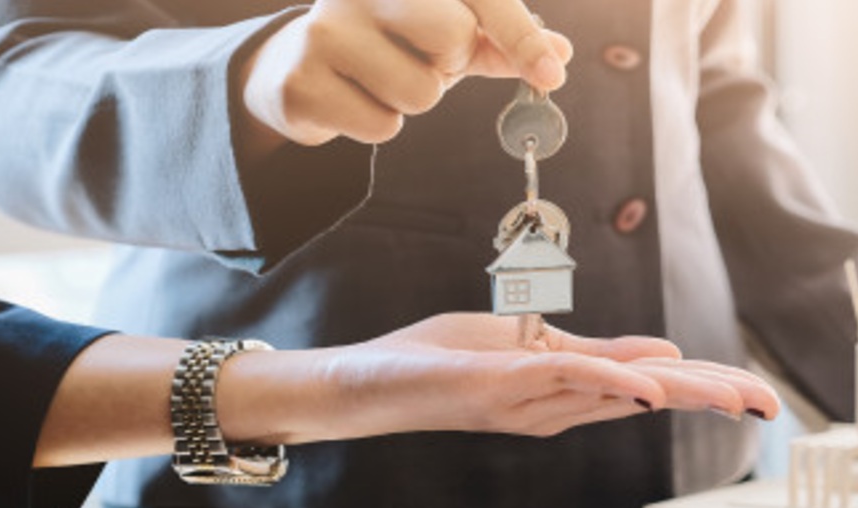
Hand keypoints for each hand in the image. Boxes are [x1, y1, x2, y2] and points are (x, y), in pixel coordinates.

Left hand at [221, 313, 780, 443]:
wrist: (366, 383)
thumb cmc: (440, 359)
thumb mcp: (530, 344)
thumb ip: (593, 351)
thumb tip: (665, 357)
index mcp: (573, 389)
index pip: (655, 386)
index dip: (711, 387)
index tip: (764, 397)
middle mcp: (561, 403)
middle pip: (653, 398)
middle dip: (714, 398)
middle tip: (772, 407)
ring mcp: (533, 400)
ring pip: (622, 393)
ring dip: (683, 393)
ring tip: (738, 395)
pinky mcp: (499, 387)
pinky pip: (564, 380)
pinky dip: (611, 381)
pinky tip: (652, 387)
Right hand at [238, 0, 572, 152]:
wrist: (299, 64)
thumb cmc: (389, 44)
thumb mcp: (446, 35)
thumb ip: (501, 43)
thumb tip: (558, 56)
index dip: (519, 36)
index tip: (549, 72)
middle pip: (452, 37)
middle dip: (448, 65)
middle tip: (421, 61)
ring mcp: (325, 30)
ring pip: (419, 93)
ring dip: (412, 101)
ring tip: (383, 81)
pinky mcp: (302, 80)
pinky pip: (381, 126)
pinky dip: (378, 125)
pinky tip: (354, 100)